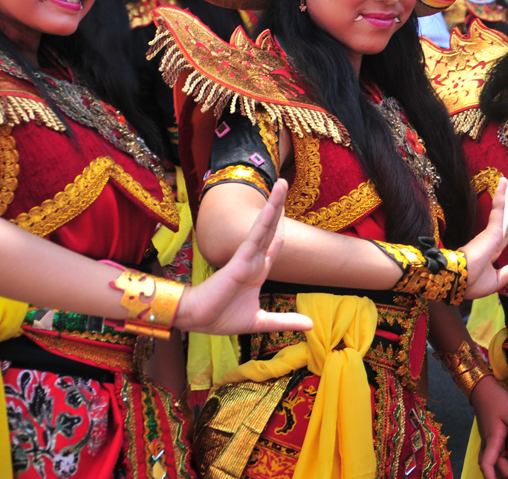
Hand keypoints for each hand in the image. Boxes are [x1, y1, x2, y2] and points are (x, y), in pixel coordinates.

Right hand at [175, 179, 313, 333]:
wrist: (198, 321)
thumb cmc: (222, 318)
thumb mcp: (261, 322)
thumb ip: (285, 321)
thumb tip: (310, 325)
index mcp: (258, 271)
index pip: (275, 243)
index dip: (282, 228)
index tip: (289, 212)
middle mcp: (254, 260)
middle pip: (271, 228)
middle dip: (279, 207)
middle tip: (285, 182)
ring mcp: (247, 257)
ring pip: (265, 226)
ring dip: (275, 204)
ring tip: (283, 182)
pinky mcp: (240, 260)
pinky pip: (254, 236)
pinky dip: (265, 220)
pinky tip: (273, 205)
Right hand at [463, 178, 507, 298]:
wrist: (457, 283)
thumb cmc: (471, 284)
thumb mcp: (498, 279)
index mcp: (493, 250)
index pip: (505, 232)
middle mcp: (493, 239)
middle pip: (505, 218)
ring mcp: (492, 233)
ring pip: (504, 212)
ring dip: (507, 196)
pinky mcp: (491, 231)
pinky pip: (499, 211)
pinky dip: (502, 197)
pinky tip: (504, 186)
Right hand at [471, 375, 507, 478]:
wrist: (484, 388)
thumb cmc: (497, 399)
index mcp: (493, 439)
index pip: (487, 465)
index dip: (491, 478)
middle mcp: (490, 443)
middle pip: (495, 467)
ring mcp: (490, 440)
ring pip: (497, 461)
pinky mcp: (493, 436)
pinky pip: (499, 454)